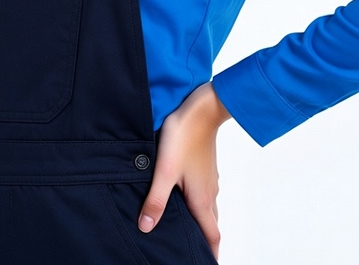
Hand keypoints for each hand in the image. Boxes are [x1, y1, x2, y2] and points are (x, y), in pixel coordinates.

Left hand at [138, 82, 230, 258]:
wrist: (203, 109)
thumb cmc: (184, 137)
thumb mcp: (165, 171)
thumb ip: (156, 200)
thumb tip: (146, 228)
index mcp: (201, 200)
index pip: (212, 236)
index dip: (211, 254)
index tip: (204, 264)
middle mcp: (210, 193)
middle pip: (210, 225)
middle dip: (204, 241)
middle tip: (193, 252)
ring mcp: (209, 179)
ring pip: (208, 209)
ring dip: (201, 223)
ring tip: (187, 231)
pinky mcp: (205, 167)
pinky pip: (204, 194)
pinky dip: (198, 205)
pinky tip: (184, 199)